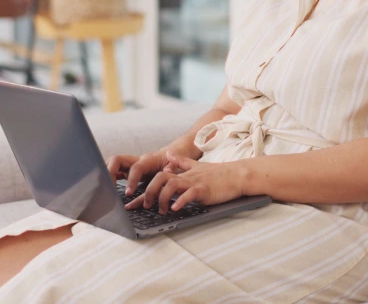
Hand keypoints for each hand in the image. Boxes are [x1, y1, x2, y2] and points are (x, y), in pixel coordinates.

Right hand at [105, 150, 167, 195]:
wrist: (169, 155)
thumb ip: (172, 168)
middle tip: (109, 189)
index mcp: (148, 160)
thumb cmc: (171, 162)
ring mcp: (130, 164)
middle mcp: (136, 160)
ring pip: (112, 163)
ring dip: (106, 174)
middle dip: (110, 172)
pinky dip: (108, 177)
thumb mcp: (176, 165)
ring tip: (104, 189)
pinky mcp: (127, 169)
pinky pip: (114, 170)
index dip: (131, 179)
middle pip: (117, 160)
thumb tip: (167, 171)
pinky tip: (107, 187)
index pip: (136, 167)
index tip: (129, 193)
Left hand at [126, 152, 247, 213]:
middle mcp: (185, 176)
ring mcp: (194, 182)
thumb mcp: (197, 165)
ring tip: (161, 211)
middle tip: (145, 207)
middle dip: (148, 194)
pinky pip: (189, 194)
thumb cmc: (218, 174)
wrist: (237, 174)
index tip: (130, 204)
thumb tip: (167, 156)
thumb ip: (181, 162)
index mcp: (182, 173)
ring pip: (171, 186)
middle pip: (159, 179)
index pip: (157, 179)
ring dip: (162, 199)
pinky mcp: (204, 189)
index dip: (142, 192)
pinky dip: (181, 201)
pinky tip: (175, 208)